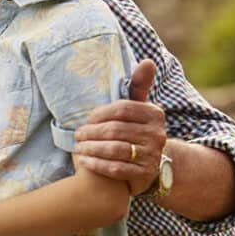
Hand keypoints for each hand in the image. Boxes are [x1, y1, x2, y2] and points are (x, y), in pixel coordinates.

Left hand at [74, 59, 164, 195]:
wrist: (148, 163)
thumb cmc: (135, 130)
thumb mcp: (138, 108)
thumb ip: (138, 87)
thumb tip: (147, 61)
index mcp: (154, 114)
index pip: (121, 109)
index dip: (99, 114)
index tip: (86, 120)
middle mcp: (157, 134)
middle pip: (115, 130)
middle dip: (91, 132)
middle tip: (77, 135)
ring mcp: (152, 155)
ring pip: (114, 149)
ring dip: (91, 148)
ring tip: (78, 147)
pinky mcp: (144, 174)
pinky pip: (116, 168)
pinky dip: (96, 164)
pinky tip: (84, 162)